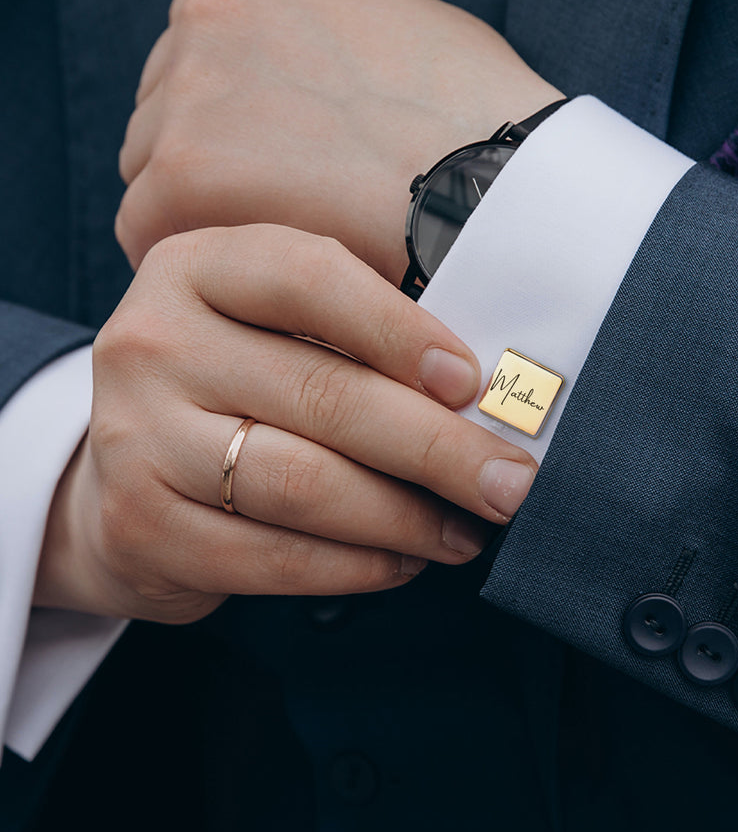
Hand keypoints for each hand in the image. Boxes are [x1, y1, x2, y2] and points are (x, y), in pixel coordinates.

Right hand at [35, 224, 537, 623]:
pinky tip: (404, 561)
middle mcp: (152, 340)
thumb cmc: (242, 382)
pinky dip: (357, 565)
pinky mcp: (138, 522)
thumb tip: (484, 393)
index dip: (402, 331)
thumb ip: (362, 334)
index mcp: (199, 266)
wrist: (132, 464)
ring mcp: (134, 434)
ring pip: (304, 484)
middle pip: (323, 395)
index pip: (311, 278)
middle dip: (438, 449)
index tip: (474, 384)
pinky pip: (273, 556)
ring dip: (406, 518)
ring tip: (467, 531)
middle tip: (511, 484)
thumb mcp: (281, 327)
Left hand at [117, 0, 563, 283]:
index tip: (280, 165)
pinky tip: (262, 280)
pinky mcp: (184, 168)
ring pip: (155, 167)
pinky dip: (201, 260)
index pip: (212, 49)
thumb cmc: (486, 127)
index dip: (245, 120)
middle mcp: (216, 6)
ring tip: (285, 251)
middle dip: (218, 161)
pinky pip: (150, 230)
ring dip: (206, 213)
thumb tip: (326, 90)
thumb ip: (344, 46)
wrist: (500, 188)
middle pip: (171, 103)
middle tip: (284, 216)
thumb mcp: (418, 37)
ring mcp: (192, 84)